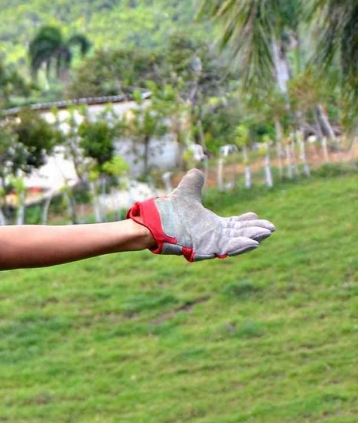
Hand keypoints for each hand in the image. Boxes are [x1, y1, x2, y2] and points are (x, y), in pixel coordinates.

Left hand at [129, 169, 274, 260]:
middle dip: (256, 232)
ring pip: (235, 244)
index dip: (248, 222)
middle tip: (271, 228)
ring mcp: (208, 245)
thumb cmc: (167, 212)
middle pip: (240, 235)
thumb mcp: (186, 195)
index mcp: (212, 226)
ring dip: (251, 239)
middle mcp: (213, 237)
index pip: (235, 225)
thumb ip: (193, 184)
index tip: (258, 216)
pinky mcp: (203, 251)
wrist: (151, 222)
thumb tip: (198, 171)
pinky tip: (252, 243)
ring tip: (266, 234)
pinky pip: (224, 250)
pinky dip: (238, 247)